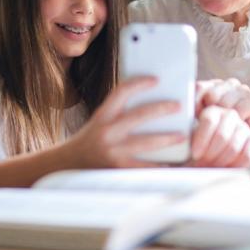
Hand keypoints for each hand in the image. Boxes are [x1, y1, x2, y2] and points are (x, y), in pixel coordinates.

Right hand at [62, 77, 186, 168]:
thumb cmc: (89, 141)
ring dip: (167, 138)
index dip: (139, 83)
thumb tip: (148, 103)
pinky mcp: (119, 169)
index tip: (156, 80)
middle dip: (161, 109)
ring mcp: (113, 151)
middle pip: (139, 115)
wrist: (68, 165)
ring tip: (182, 135)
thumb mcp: (99, 121)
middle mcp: (107, 132)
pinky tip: (172, 163)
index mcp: (103, 116)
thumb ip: (118, 113)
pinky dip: (160, 165)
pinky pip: (145, 167)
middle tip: (178, 106)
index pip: (121, 92)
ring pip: (146, 142)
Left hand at [189, 105, 249, 167]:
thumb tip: (178, 133)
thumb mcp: (189, 136)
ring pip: (233, 146)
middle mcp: (229, 114)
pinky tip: (224, 169)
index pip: (209, 121)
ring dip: (220, 161)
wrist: (217, 149)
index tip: (195, 154)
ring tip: (211, 167)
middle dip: (210, 154)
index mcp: (211, 110)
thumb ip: (184, 135)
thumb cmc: (198, 144)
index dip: (201, 139)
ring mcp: (243, 126)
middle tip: (202, 164)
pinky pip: (246, 155)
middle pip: (222, 135)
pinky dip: (234, 166)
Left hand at [195, 78, 249, 156]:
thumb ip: (197, 114)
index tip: (193, 120)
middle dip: (209, 114)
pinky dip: (236, 124)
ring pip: (224, 104)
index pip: (198, 88)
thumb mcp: (211, 121)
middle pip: (210, 96)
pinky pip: (238, 111)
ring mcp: (242, 89)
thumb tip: (180, 114)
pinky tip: (238, 128)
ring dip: (223, 121)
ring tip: (225, 131)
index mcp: (215, 86)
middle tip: (211, 129)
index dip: (193, 104)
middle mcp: (229, 84)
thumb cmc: (231, 130)